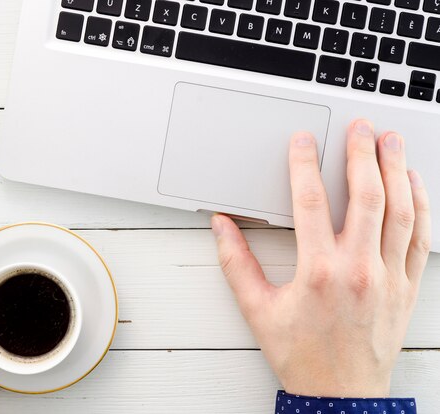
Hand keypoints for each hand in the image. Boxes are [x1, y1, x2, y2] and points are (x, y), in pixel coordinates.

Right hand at [212, 119, 430, 397]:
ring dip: (397, 171)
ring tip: (391, 142)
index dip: (305, 164)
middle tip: (359, 127)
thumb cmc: (302, 355)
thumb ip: (236, 263)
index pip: (311, 202)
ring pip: (400, 211)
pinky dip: (421, 206)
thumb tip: (223, 228)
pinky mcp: (407, 288)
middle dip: (362, 154)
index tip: (303, 142)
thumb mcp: (257, 310)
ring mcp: (388, 277)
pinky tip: (415, 186)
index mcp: (319, 271)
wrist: (341, 396)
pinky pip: (420, 238)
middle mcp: (358, 269)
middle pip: (365, 197)